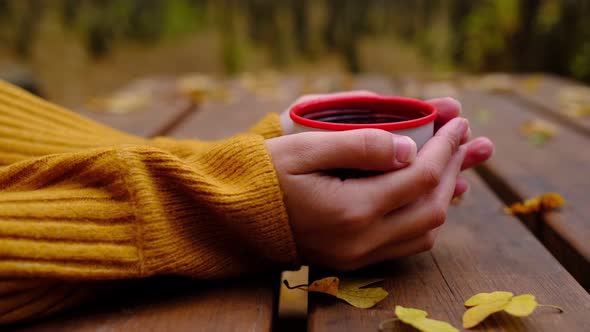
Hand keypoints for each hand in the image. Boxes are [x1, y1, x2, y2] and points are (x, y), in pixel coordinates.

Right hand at [266, 117, 472, 269]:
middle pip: (432, 207)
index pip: (420, 176)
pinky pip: (406, 245)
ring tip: (452, 165)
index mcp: (350, 209)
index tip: (458, 121)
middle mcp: (361, 240)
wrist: (236, 219)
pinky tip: (426, 195)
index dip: (446, 147)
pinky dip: (425, 218)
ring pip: (426, 231)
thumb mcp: (304, 148)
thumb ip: (358, 145)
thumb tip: (409, 147)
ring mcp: (358, 255)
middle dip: (453, 168)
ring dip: (444, 196)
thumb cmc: (265, 175)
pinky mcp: (353, 260)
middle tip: (462, 139)